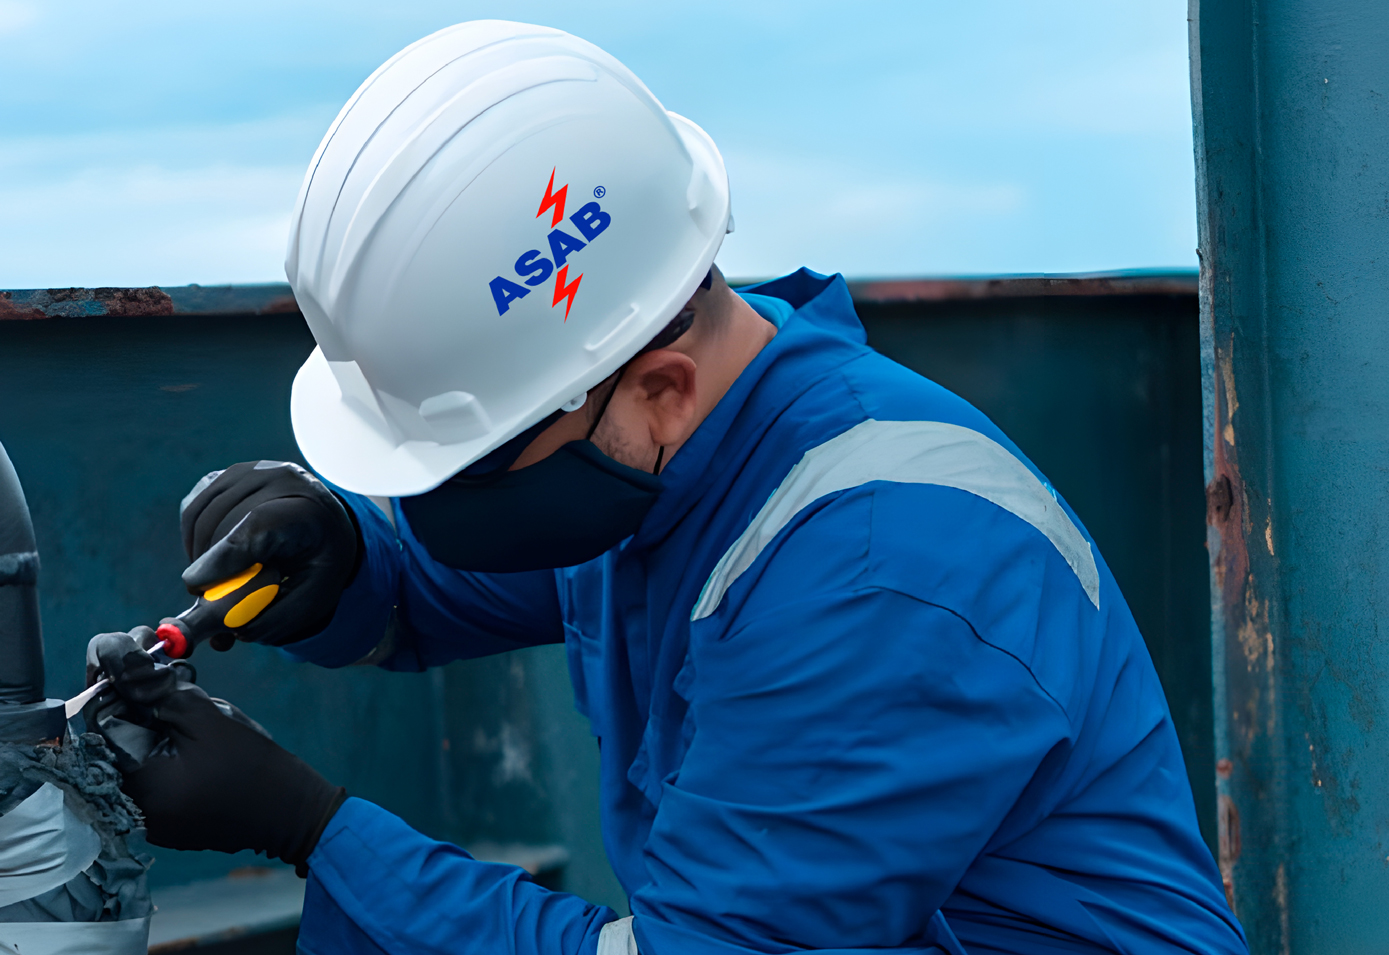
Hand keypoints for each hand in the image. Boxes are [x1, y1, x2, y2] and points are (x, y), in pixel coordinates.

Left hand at [87, 633, 345, 870]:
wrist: (293, 812)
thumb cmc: (253, 765)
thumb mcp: (206, 719)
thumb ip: (158, 690)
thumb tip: (122, 662)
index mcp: (137, 784)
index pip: (105, 722)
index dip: (115, 681)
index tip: (131, 649)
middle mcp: (133, 805)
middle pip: (120, 736)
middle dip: (138, 696)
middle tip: (161, 665)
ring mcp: (151, 814)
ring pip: (138, 750)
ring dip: (155, 716)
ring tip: (184, 688)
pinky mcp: (170, 814)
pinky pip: (154, 769)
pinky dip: (166, 741)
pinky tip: (190, 719)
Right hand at [180, 461, 358, 646]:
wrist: (327, 526)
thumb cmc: (319, 566)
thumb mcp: (314, 599)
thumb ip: (276, 619)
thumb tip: (230, 633)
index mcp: (310, 510)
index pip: (259, 525)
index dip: (224, 557)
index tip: (195, 587)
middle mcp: (279, 480)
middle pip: (223, 526)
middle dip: (210, 572)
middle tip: (212, 607)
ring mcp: (249, 471)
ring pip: (201, 520)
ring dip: (200, 559)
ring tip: (221, 582)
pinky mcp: (226, 475)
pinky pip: (194, 511)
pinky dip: (195, 540)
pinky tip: (215, 557)